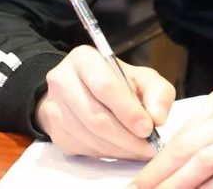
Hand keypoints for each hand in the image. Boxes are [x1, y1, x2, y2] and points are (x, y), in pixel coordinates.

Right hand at [35, 45, 175, 159]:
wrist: (86, 89)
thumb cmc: (118, 81)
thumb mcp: (143, 77)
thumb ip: (157, 93)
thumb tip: (157, 118)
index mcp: (84, 59)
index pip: (105, 86)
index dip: (127, 110)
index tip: (147, 128)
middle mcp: (62, 81)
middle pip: (96, 117)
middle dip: (126, 137)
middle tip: (148, 147)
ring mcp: (54, 108)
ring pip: (89, 137)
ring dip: (119, 148)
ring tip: (140, 150)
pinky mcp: (54, 132)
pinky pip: (83, 149)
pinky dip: (107, 153)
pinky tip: (122, 149)